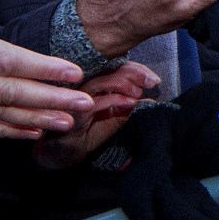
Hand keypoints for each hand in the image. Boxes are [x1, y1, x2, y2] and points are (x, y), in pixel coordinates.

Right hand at [33, 61, 159, 169]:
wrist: (66, 152)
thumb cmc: (88, 133)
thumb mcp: (114, 119)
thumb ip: (129, 108)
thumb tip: (150, 98)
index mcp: (95, 83)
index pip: (116, 67)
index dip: (136, 69)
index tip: (153, 78)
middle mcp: (84, 85)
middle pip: (109, 69)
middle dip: (133, 72)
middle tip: (151, 81)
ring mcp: (77, 96)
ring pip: (101, 81)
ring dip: (124, 84)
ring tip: (138, 92)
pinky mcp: (74, 111)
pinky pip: (95, 101)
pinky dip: (115, 100)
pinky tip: (130, 103)